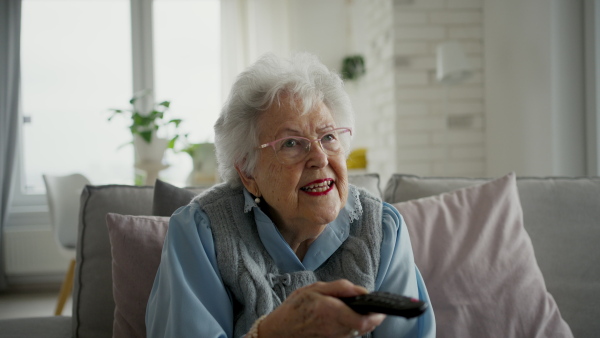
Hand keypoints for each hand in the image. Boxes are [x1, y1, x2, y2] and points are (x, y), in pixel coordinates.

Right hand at [257, 279, 385, 337]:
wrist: (280, 331)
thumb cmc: (295, 308)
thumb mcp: (315, 289)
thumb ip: (340, 288)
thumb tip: (362, 290)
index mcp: (332, 312)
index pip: (366, 319)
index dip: (377, 313)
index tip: (379, 305)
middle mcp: (337, 328)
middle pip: (366, 327)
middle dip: (373, 316)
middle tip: (372, 306)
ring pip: (359, 331)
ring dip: (363, 321)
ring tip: (358, 309)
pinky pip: (350, 335)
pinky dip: (353, 326)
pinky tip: (346, 317)